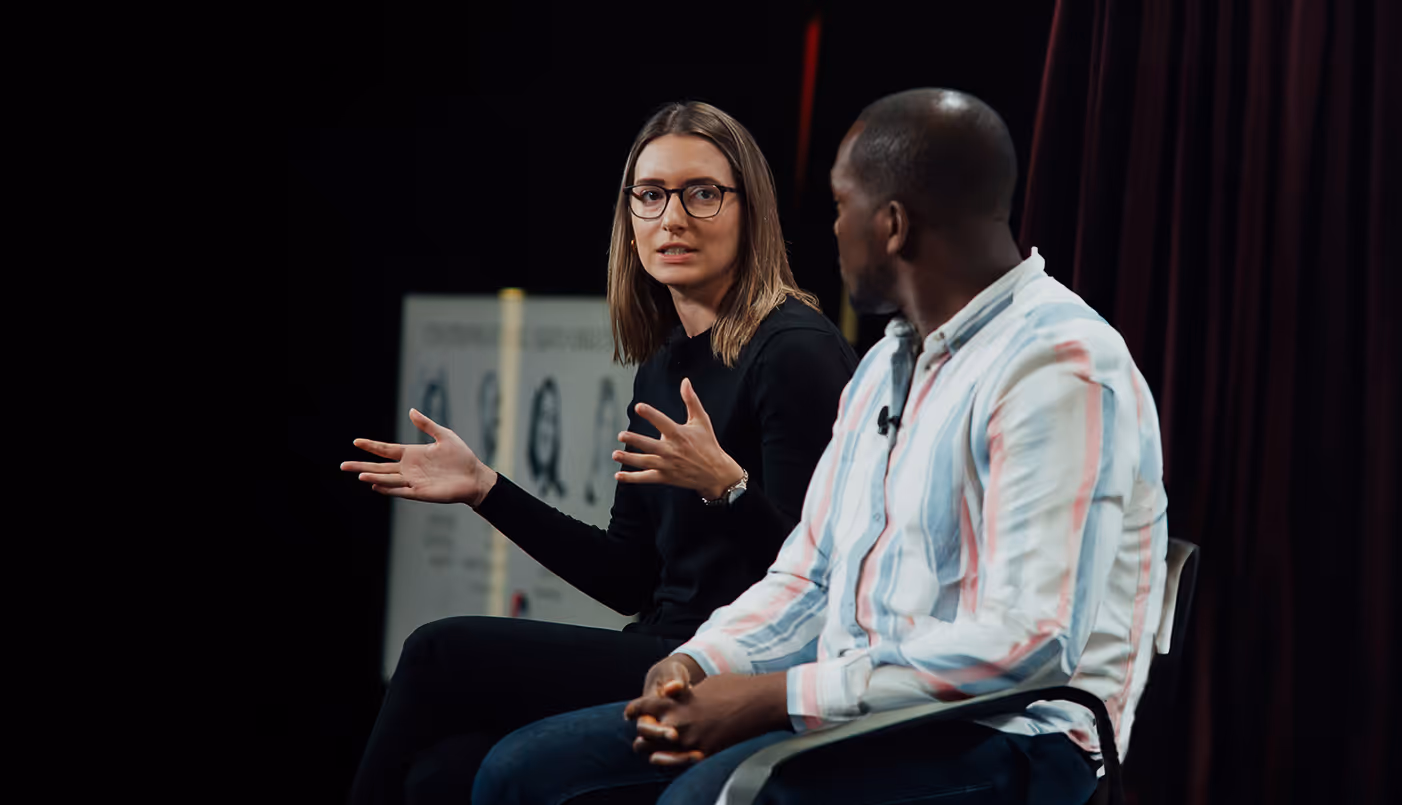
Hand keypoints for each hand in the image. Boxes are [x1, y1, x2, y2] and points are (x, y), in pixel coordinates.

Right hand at [339, 408, 496, 506]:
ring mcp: (413, 481)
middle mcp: (409, 468)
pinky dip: (389, 488)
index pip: (386, 450)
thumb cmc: (461, 456)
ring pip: (388, 479)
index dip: (371, 446)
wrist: (474, 476)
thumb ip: (426, 425)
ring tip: (359, 474)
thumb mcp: (444, 435)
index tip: (356, 442)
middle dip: (362, 465)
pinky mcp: (421, 492)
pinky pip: (401, 491)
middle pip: (380, 466)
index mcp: (412, 454)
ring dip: (373, 476)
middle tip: (343, 465)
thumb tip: (411, 411)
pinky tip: (376, 485)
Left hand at [615, 378, 743, 499]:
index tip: (638, 407)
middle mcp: (672, 451)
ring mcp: (668, 465)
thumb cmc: (708, 444)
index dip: (650, 414)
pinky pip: (646, 478)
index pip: (662, 422)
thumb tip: (685, 381)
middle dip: (635, 440)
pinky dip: (632, 478)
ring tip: (615, 454)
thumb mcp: (702, 420)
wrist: (716, 473)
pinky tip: (618, 475)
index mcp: (679, 435)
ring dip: (629, 458)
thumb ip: (691, 400)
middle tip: (621, 435)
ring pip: (645, 462)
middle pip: (650, 445)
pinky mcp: (665, 477)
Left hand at [624, 672, 788, 766]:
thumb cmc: (735, 687)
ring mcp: (692, 740)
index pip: (645, 707)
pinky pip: (681, 763)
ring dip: (654, 752)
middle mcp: (679, 723)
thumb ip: (686, 694)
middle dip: (641, 734)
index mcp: (677, 702)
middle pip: (646, 733)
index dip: (634, 709)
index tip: (629, 713)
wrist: (760, 703)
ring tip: (650, 753)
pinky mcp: (706, 753)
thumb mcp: (704, 684)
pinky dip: (674, 762)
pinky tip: (672, 761)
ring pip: (659, 753)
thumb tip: (678, 696)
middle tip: (638, 737)